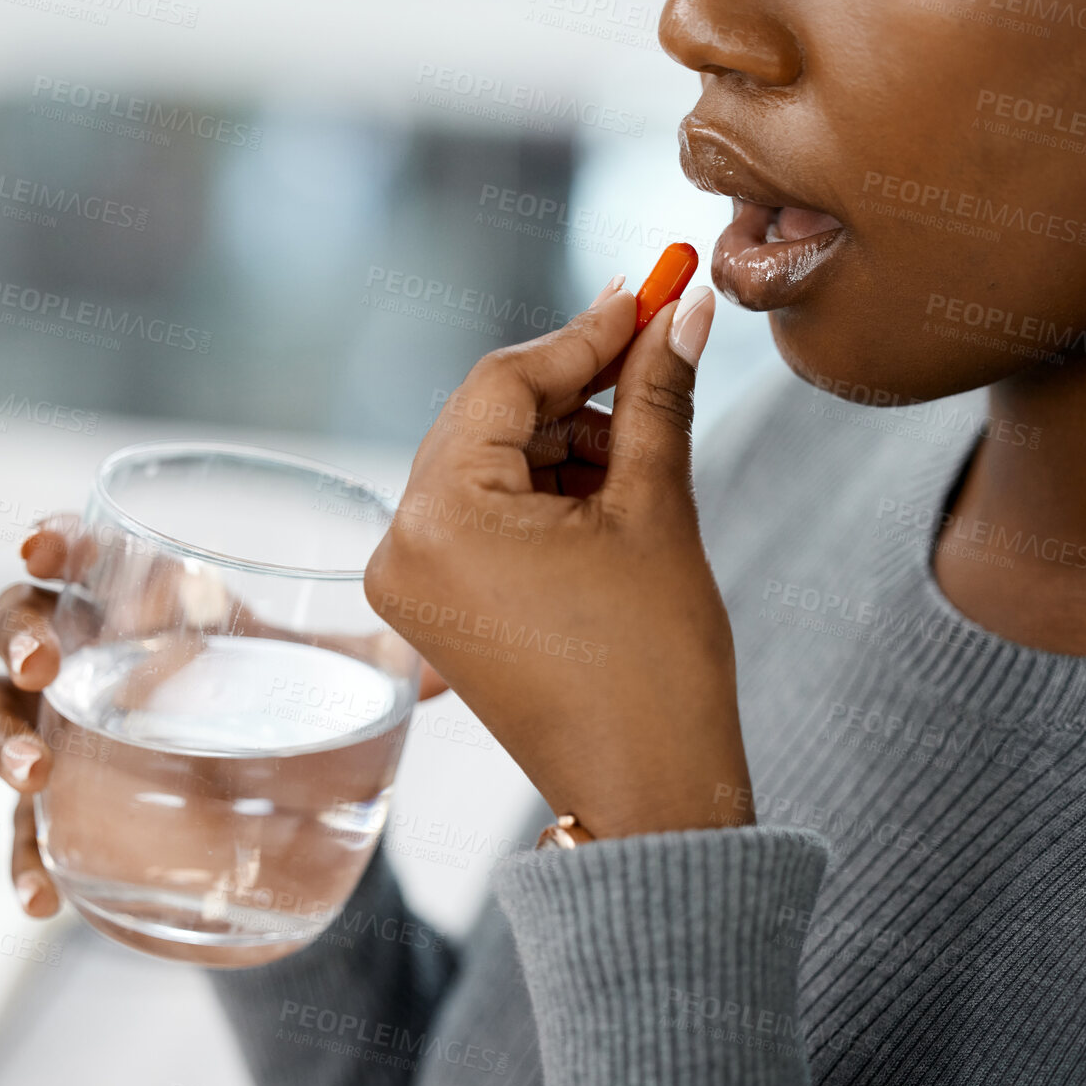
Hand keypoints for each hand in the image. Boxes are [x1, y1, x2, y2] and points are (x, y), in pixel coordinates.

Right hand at [0, 516, 448, 916]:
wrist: (288, 799)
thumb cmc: (294, 702)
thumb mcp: (334, 677)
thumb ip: (386, 663)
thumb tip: (452, 669)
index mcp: (150, 597)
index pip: (83, 549)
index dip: (53, 540)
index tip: (42, 545)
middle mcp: (95, 654)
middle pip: (19, 620)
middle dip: (19, 634)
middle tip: (45, 666)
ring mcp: (68, 730)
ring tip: (32, 778)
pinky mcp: (68, 806)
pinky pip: (19, 826)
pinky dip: (18, 856)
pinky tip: (39, 897)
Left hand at [363, 280, 752, 839]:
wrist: (650, 791)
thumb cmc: (654, 665)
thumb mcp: (656, 509)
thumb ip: (656, 394)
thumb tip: (683, 310)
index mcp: (439, 516)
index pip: (504, 381)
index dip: (586, 333)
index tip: (652, 294)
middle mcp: (402, 543)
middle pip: (490, 417)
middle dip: (579, 388)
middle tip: (660, 352)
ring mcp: (411, 578)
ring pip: (491, 461)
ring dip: (567, 441)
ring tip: (645, 457)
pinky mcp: (436, 604)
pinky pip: (483, 512)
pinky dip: (543, 491)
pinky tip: (608, 496)